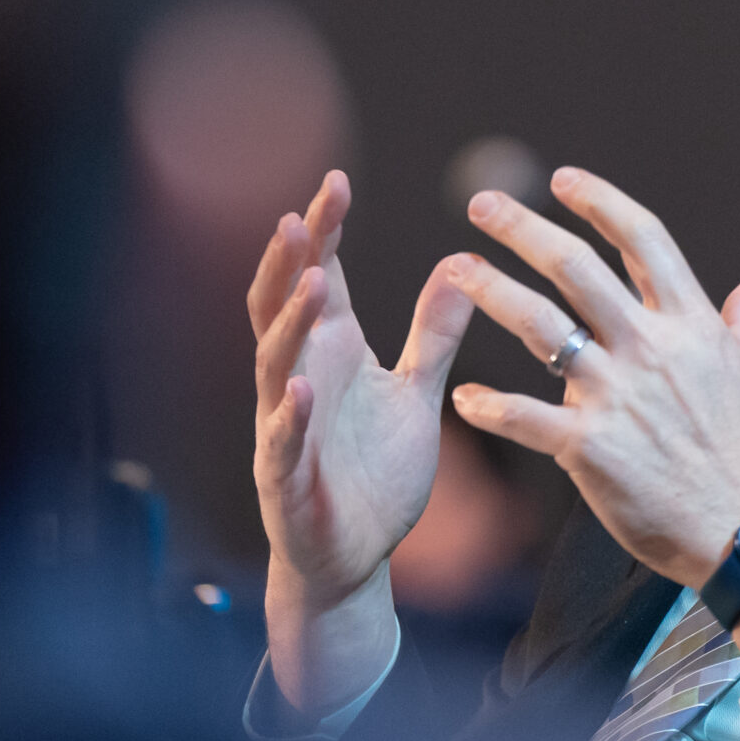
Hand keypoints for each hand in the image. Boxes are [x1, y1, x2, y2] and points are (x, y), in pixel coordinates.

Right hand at [251, 171, 472, 711]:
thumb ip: (435, 335)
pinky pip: (283, 442)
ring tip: (312, 281)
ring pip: (277, 364)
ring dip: (291, 324)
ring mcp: (285, 427)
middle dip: (291, 260)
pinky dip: (291, 415)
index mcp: (330, 354)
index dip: (323, 232)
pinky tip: (302, 390)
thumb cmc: (375, 475)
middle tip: (302, 213)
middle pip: (283, 306)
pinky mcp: (286, 479)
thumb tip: (462, 267)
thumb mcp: (416, 394)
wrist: (351, 559)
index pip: (320, 278)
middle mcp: (299, 379)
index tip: (336, 181)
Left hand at [446, 168, 739, 588]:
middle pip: (576, 267)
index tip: (562, 180)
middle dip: (524, 228)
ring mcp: (616, 395)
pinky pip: (524, 418)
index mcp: (691, 325)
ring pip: (541, 326)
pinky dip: (489, 407)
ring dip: (491, 291)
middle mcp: (648, 348)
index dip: (600, 202)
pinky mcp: (589, 446)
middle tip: (480, 203)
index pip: (642, 240)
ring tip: (453, 269)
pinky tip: (462, 399)